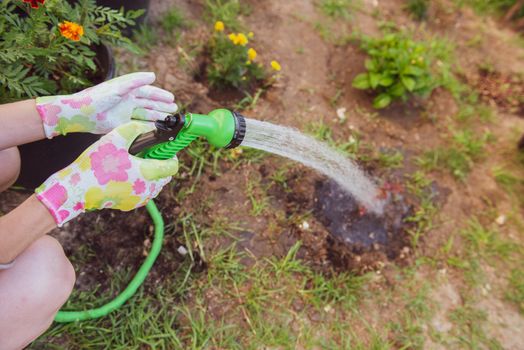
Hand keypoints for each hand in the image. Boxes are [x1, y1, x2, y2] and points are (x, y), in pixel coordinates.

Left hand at [35, 72, 176, 137]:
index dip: (160, 95)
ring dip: (158, 116)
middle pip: (149, 103)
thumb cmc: (97, 97)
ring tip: (169, 119)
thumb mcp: (119, 87)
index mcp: (128, 90)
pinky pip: (138, 124)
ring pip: (146, 114)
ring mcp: (126, 113)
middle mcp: (128, 101)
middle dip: (162, 106)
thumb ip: (136, 81)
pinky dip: (148, 126)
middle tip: (174, 110)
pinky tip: (157, 128)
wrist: (81, 114)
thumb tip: (153, 76)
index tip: (172, 98)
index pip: (148, 92)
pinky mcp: (122, 124)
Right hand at [35, 121, 177, 225]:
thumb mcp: (115, 138)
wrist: (76, 189)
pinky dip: (141, 184)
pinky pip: (143, 193)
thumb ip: (136, 128)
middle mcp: (147, 189)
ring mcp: (139, 199)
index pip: (173, 166)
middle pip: (165, 176)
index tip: (161, 148)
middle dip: (160, 163)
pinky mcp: (130, 205)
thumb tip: (151, 126)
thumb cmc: (95, 163)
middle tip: (146, 153)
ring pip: (155, 185)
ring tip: (134, 163)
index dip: (170, 155)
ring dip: (151, 174)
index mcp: (147, 173)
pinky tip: (126, 175)